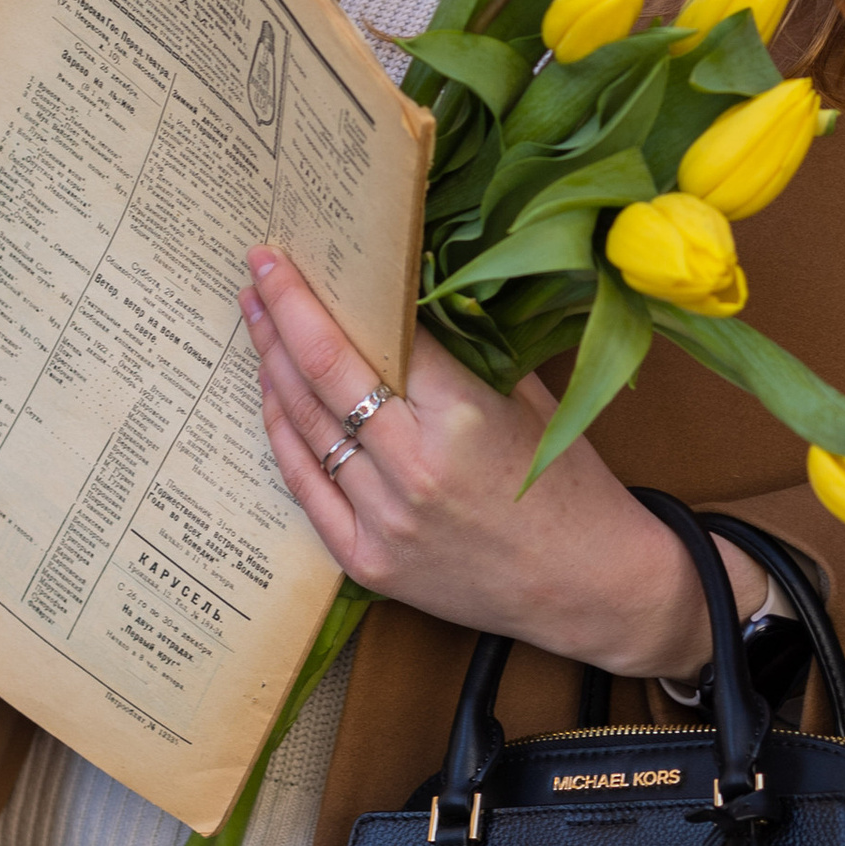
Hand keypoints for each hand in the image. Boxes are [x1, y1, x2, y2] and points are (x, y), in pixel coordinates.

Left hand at [243, 249, 741, 682]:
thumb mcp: (527, 400)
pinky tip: (272, 398)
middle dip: (283, 313)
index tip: (292, 258)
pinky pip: (306, 486)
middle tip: (258, 272)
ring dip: (273, 367)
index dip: (328, 293)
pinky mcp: (367, 561)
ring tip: (257, 322)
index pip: (377, 336)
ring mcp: (385, 520)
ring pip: (307, 427)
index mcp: (463, 416)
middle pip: (325, 373)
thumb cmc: (569, 484)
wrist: (587, 587)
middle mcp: (415, 467)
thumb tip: (406, 299)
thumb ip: (466, 353)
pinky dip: (284, 436)